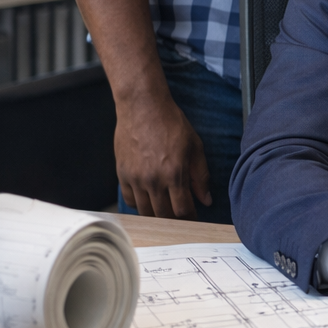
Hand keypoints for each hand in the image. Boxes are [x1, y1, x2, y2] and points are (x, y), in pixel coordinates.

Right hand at [114, 87, 211, 218]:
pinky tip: (149, 198)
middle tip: (180, 217)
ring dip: (156, 214)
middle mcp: (153, 180)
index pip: (182, 210)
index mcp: (174, 173)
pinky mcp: (122, 174)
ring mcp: (135, 178)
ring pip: (145, 211)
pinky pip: (130, 200)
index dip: (190, 218)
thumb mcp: (195, 146)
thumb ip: (200, 175)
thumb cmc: (171, 123)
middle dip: (174, 220)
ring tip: (165, 210)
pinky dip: (140, 203)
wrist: (142, 107)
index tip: (194, 219)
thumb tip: (206, 200)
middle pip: (163, 215)